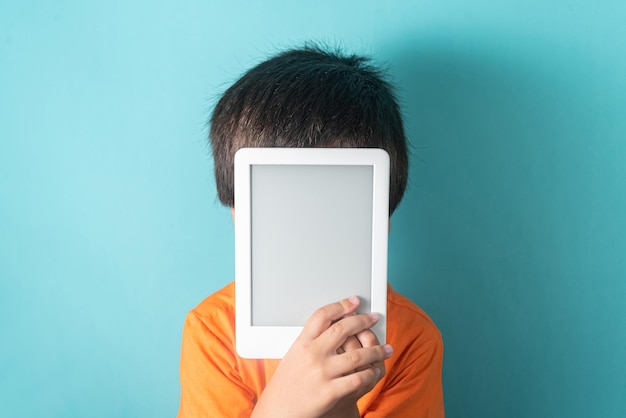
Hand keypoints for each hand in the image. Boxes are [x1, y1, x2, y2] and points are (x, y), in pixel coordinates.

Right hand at [251, 296, 392, 417]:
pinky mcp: (330, 392)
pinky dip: (371, 374)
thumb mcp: (293, 355)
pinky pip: (358, 379)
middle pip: (342, 329)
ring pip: (357, 356)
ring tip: (386, 349)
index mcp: (302, 343)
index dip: (341, 305)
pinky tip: (375, 371)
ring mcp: (322, 373)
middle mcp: (312, 355)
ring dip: (376, 350)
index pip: (322, 315)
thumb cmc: (286, 384)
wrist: (278, 410)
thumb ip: (311, 340)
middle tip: (373, 318)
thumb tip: (334, 323)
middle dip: (363, 321)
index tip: (354, 302)